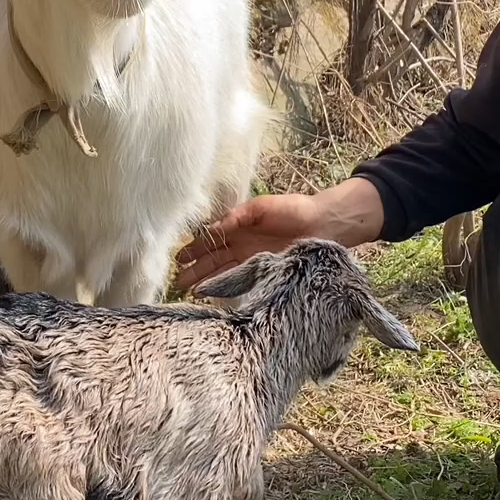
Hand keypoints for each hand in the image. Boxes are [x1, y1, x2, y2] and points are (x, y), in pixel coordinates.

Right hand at [173, 193, 327, 291]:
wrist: (323, 223)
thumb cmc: (294, 209)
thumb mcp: (261, 207)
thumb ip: (237, 216)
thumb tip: (214, 229)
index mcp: (238, 225)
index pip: (210, 239)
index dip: (194, 248)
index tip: (179, 257)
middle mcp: (241, 244)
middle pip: (212, 258)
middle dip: (194, 268)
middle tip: (175, 280)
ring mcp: (251, 258)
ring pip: (221, 270)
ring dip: (204, 279)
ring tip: (186, 290)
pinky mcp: (263, 269)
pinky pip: (239, 278)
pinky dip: (224, 285)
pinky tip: (210, 293)